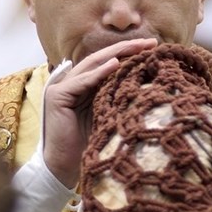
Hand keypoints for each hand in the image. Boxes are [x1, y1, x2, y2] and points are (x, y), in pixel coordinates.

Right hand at [42, 38, 156, 186]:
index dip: (129, 54)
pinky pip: (81, 80)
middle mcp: (72, 82)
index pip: (107, 63)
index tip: (154, 48)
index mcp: (85, 85)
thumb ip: (118, 97)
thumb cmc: (89, 145)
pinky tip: (115, 65)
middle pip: (100, 59)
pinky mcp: (57, 96)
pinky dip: (98, 73)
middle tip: (150, 42)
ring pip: (91, 64)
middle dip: (126, 49)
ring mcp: (61, 87)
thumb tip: (147, 84)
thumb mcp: (109, 116)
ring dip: (116, 55)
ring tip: (137, 48)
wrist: (64, 168)